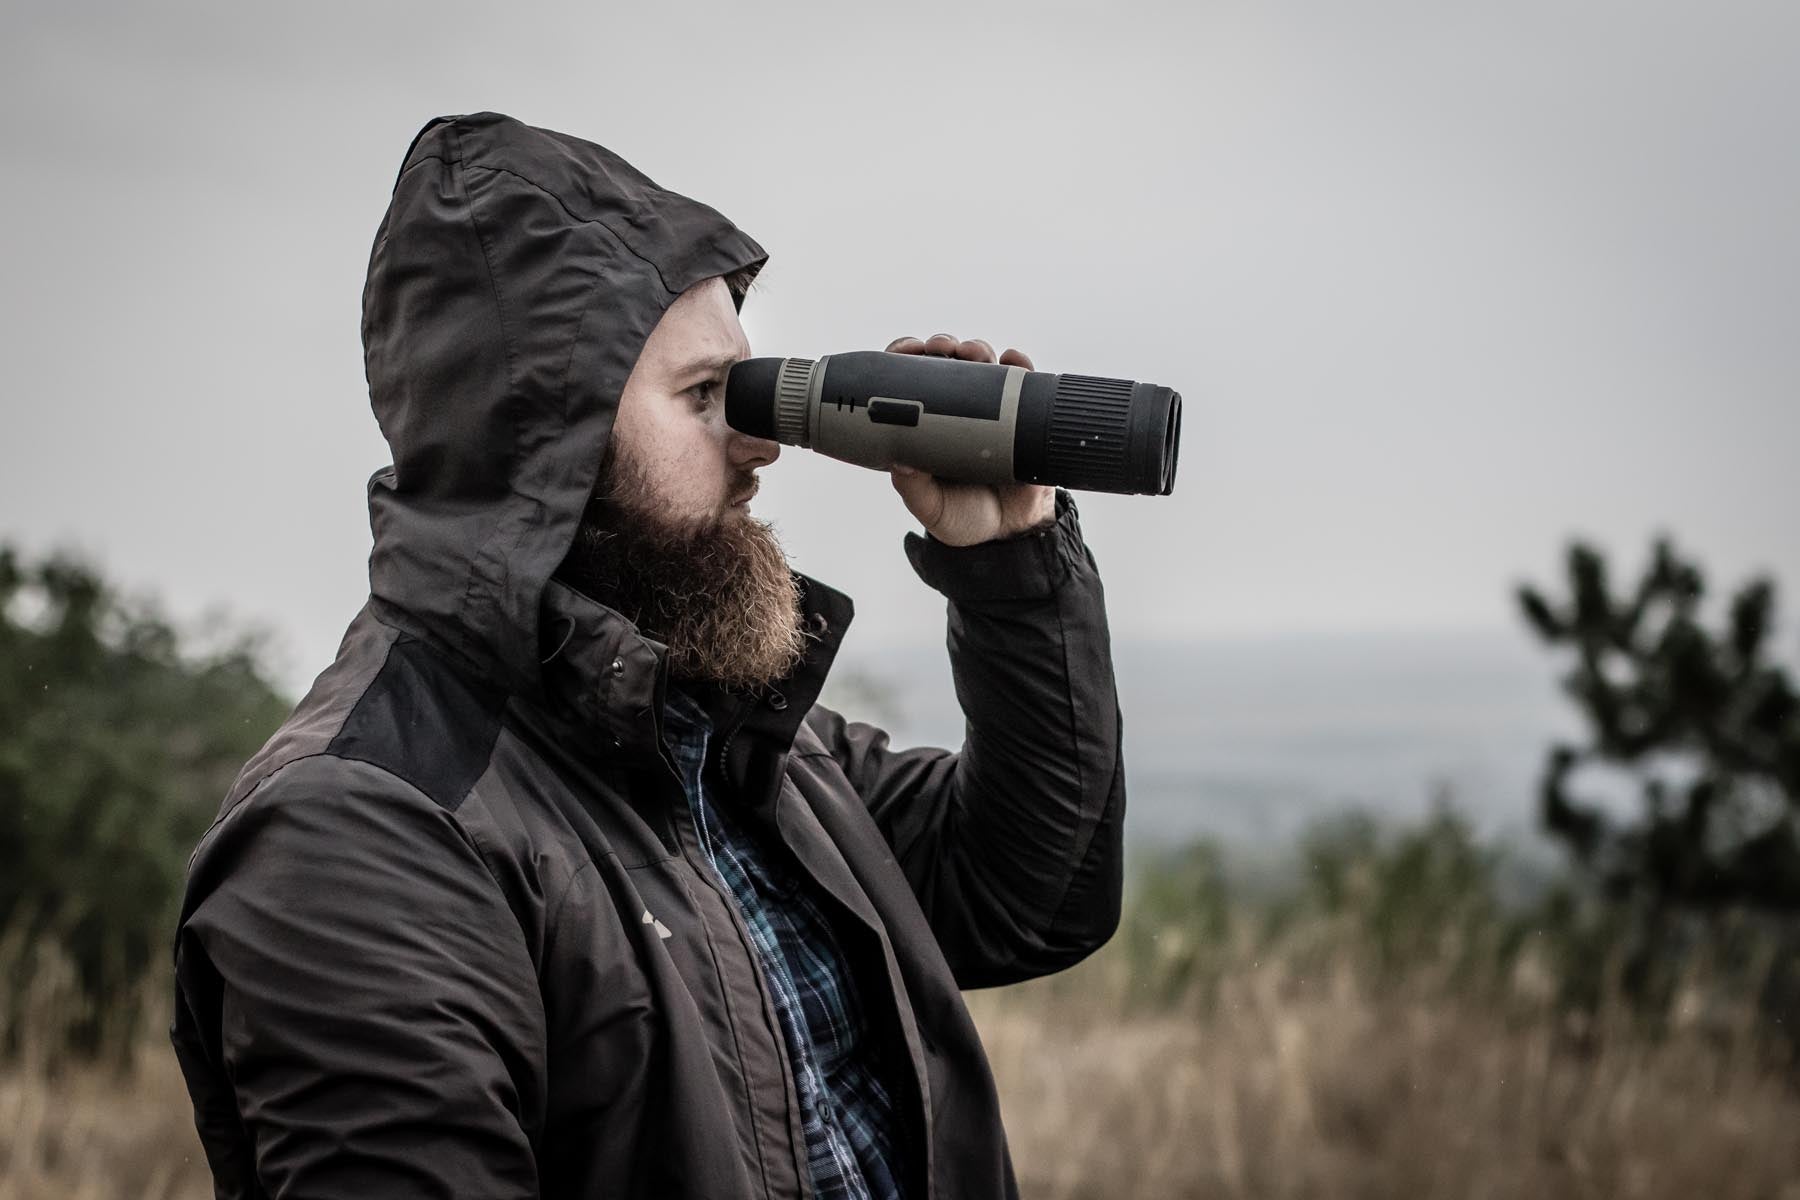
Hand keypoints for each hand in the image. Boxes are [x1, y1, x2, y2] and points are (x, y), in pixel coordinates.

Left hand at [882, 334, 1056, 546]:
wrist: (1012, 533)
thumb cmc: (965, 517)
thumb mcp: (932, 508)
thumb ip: (914, 489)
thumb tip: (900, 462)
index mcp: (927, 426)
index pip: (910, 381)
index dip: (905, 359)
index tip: (908, 350)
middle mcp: (958, 411)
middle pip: (948, 363)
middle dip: (943, 346)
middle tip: (942, 349)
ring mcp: (993, 409)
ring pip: (983, 365)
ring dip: (977, 349)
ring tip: (973, 353)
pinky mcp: (1024, 414)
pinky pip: (1025, 381)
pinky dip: (1019, 364)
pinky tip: (1013, 360)